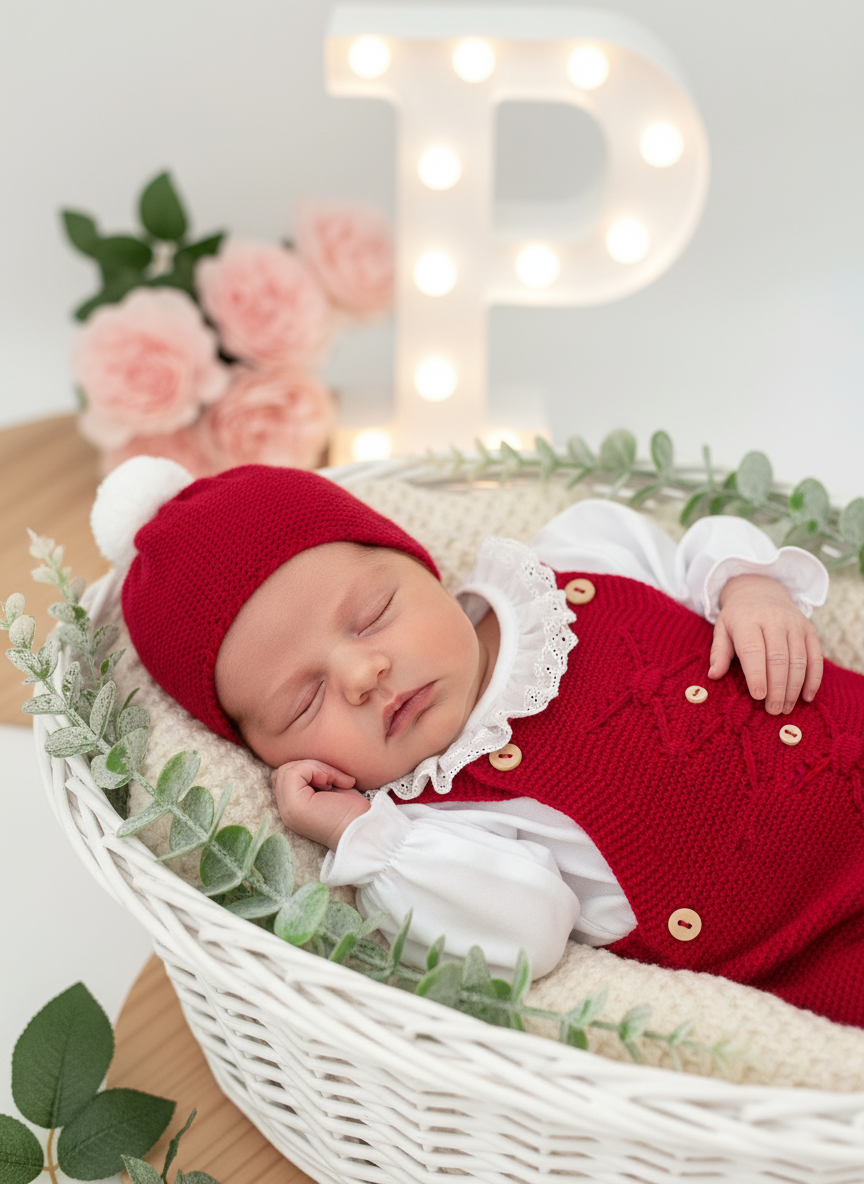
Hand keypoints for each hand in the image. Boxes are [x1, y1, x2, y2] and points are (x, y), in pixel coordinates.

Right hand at [271, 759, 369, 849]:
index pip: (283, 777)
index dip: (307, 771)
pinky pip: (295, 771)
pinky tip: (333, 785)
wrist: (364, 830)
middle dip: (311, 767)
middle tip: (333, 782)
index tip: (331, 783)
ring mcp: (288, 809)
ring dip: (316, 768)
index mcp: (293, 808)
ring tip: (333, 784)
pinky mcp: (294, 805)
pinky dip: (318, 770)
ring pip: (289, 769)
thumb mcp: (330, 788)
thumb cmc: (353, 811)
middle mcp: (286, 810)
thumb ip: (313, 777)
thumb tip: (306, 760)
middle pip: (284, 770)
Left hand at [708, 574, 822, 712]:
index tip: (758, 697)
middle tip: (773, 710)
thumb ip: (719, 652)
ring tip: (786, 708)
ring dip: (794, 687)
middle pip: (779, 658)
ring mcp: (794, 625)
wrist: (761, 590)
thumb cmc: (738, 617)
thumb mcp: (722, 629)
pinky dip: (813, 678)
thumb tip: (713, 675)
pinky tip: (806, 697)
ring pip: (799, 660)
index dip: (757, 675)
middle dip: (777, 688)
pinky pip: (815, 656)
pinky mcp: (809, 630)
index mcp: (748, 621)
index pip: (753, 650)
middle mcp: (774, 621)